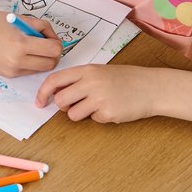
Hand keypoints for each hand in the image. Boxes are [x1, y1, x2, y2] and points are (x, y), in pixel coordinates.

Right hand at [0, 10, 64, 76]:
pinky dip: (30, 63)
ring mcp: (11, 70)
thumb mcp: (21, 19)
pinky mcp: (7, 75)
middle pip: (51, 64)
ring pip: (40, 70)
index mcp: (21, 44)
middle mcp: (17, 60)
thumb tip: (55, 39)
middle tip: (47, 45)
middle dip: (53, 54)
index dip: (57, 43)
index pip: (53, 50)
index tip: (52, 39)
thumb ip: (42, 27)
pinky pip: (28, 71)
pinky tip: (21, 53)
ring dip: (42, 60)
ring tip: (33, 48)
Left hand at [36, 64, 158, 123]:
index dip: (43, 92)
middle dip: (64, 106)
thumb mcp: (100, 72)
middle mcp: (91, 83)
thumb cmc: (126, 79)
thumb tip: (55, 92)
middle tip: (77, 104)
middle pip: (60, 101)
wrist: (152, 87)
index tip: (39, 102)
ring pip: (73, 114)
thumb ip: (79, 79)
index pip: (55, 80)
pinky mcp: (108, 113)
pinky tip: (112, 108)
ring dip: (81, 114)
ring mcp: (99, 99)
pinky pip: (93, 120)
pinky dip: (100, 117)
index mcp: (87, 70)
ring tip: (98, 106)